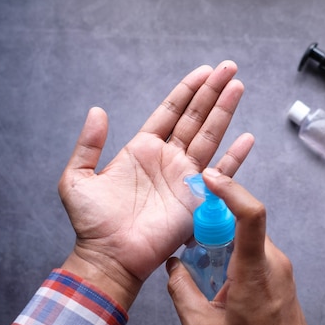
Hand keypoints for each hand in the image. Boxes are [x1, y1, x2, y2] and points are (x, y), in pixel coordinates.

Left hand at [59, 61, 253, 308]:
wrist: (109, 256)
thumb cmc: (92, 223)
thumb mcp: (77, 178)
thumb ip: (88, 144)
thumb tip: (97, 111)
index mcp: (143, 149)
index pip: (171, 112)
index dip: (187, 90)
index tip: (205, 71)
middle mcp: (168, 159)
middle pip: (196, 117)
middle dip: (212, 92)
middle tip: (229, 68)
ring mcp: (185, 177)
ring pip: (210, 136)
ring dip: (225, 112)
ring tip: (238, 87)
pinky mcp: (197, 198)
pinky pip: (221, 173)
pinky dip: (235, 157)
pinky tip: (248, 138)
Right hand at [166, 169, 323, 324]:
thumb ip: (180, 292)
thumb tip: (173, 266)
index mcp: (254, 269)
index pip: (251, 215)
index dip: (231, 190)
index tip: (211, 178)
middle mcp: (272, 260)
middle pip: (242, 221)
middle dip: (214, 221)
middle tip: (193, 240)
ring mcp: (280, 265)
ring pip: (247, 235)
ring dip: (223, 240)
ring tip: (206, 267)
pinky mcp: (280, 271)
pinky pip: (254, 248)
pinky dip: (234, 251)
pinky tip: (221, 276)